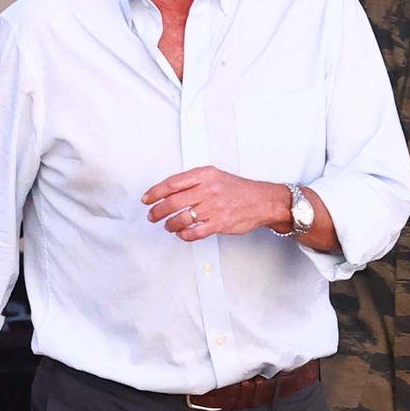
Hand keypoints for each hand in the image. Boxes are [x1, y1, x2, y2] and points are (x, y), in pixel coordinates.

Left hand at [144, 167, 290, 241]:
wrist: (263, 201)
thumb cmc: (238, 189)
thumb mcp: (216, 176)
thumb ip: (194, 181)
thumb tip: (169, 191)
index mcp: (205, 175)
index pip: (172, 183)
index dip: (155, 192)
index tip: (146, 199)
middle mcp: (208, 189)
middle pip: (173, 202)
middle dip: (157, 211)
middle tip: (152, 216)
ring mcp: (214, 207)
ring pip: (181, 218)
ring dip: (170, 224)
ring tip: (167, 226)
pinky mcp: (220, 223)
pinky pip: (195, 232)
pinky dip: (184, 235)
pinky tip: (181, 234)